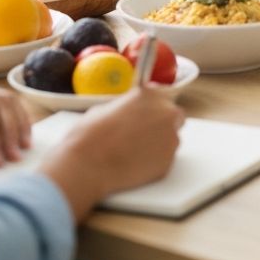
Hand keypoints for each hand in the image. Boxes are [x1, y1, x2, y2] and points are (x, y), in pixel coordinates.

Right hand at [40, 87, 183, 221]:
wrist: (87, 164)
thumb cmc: (90, 135)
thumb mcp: (106, 108)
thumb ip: (127, 106)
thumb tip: (130, 112)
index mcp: (150, 94)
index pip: (162, 96)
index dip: (153, 108)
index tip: (148, 115)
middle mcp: (166, 113)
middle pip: (173, 117)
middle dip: (161, 124)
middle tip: (142, 136)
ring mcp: (170, 138)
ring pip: (171, 139)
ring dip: (159, 143)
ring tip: (134, 153)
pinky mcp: (168, 162)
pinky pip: (165, 159)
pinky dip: (155, 162)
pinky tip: (135, 164)